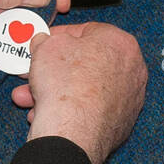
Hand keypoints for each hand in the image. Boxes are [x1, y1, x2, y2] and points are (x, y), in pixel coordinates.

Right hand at [13, 22, 146, 163]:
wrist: (73, 132)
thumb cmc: (67, 86)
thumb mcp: (46, 47)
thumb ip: (47, 40)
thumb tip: (45, 42)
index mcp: (121, 42)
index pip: (88, 31)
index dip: (60, 36)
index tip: (45, 43)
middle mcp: (132, 70)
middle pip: (86, 63)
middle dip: (55, 69)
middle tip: (37, 71)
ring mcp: (128, 100)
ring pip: (85, 89)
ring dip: (56, 91)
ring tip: (31, 98)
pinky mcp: (120, 123)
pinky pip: (89, 110)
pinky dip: (69, 110)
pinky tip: (45, 113)